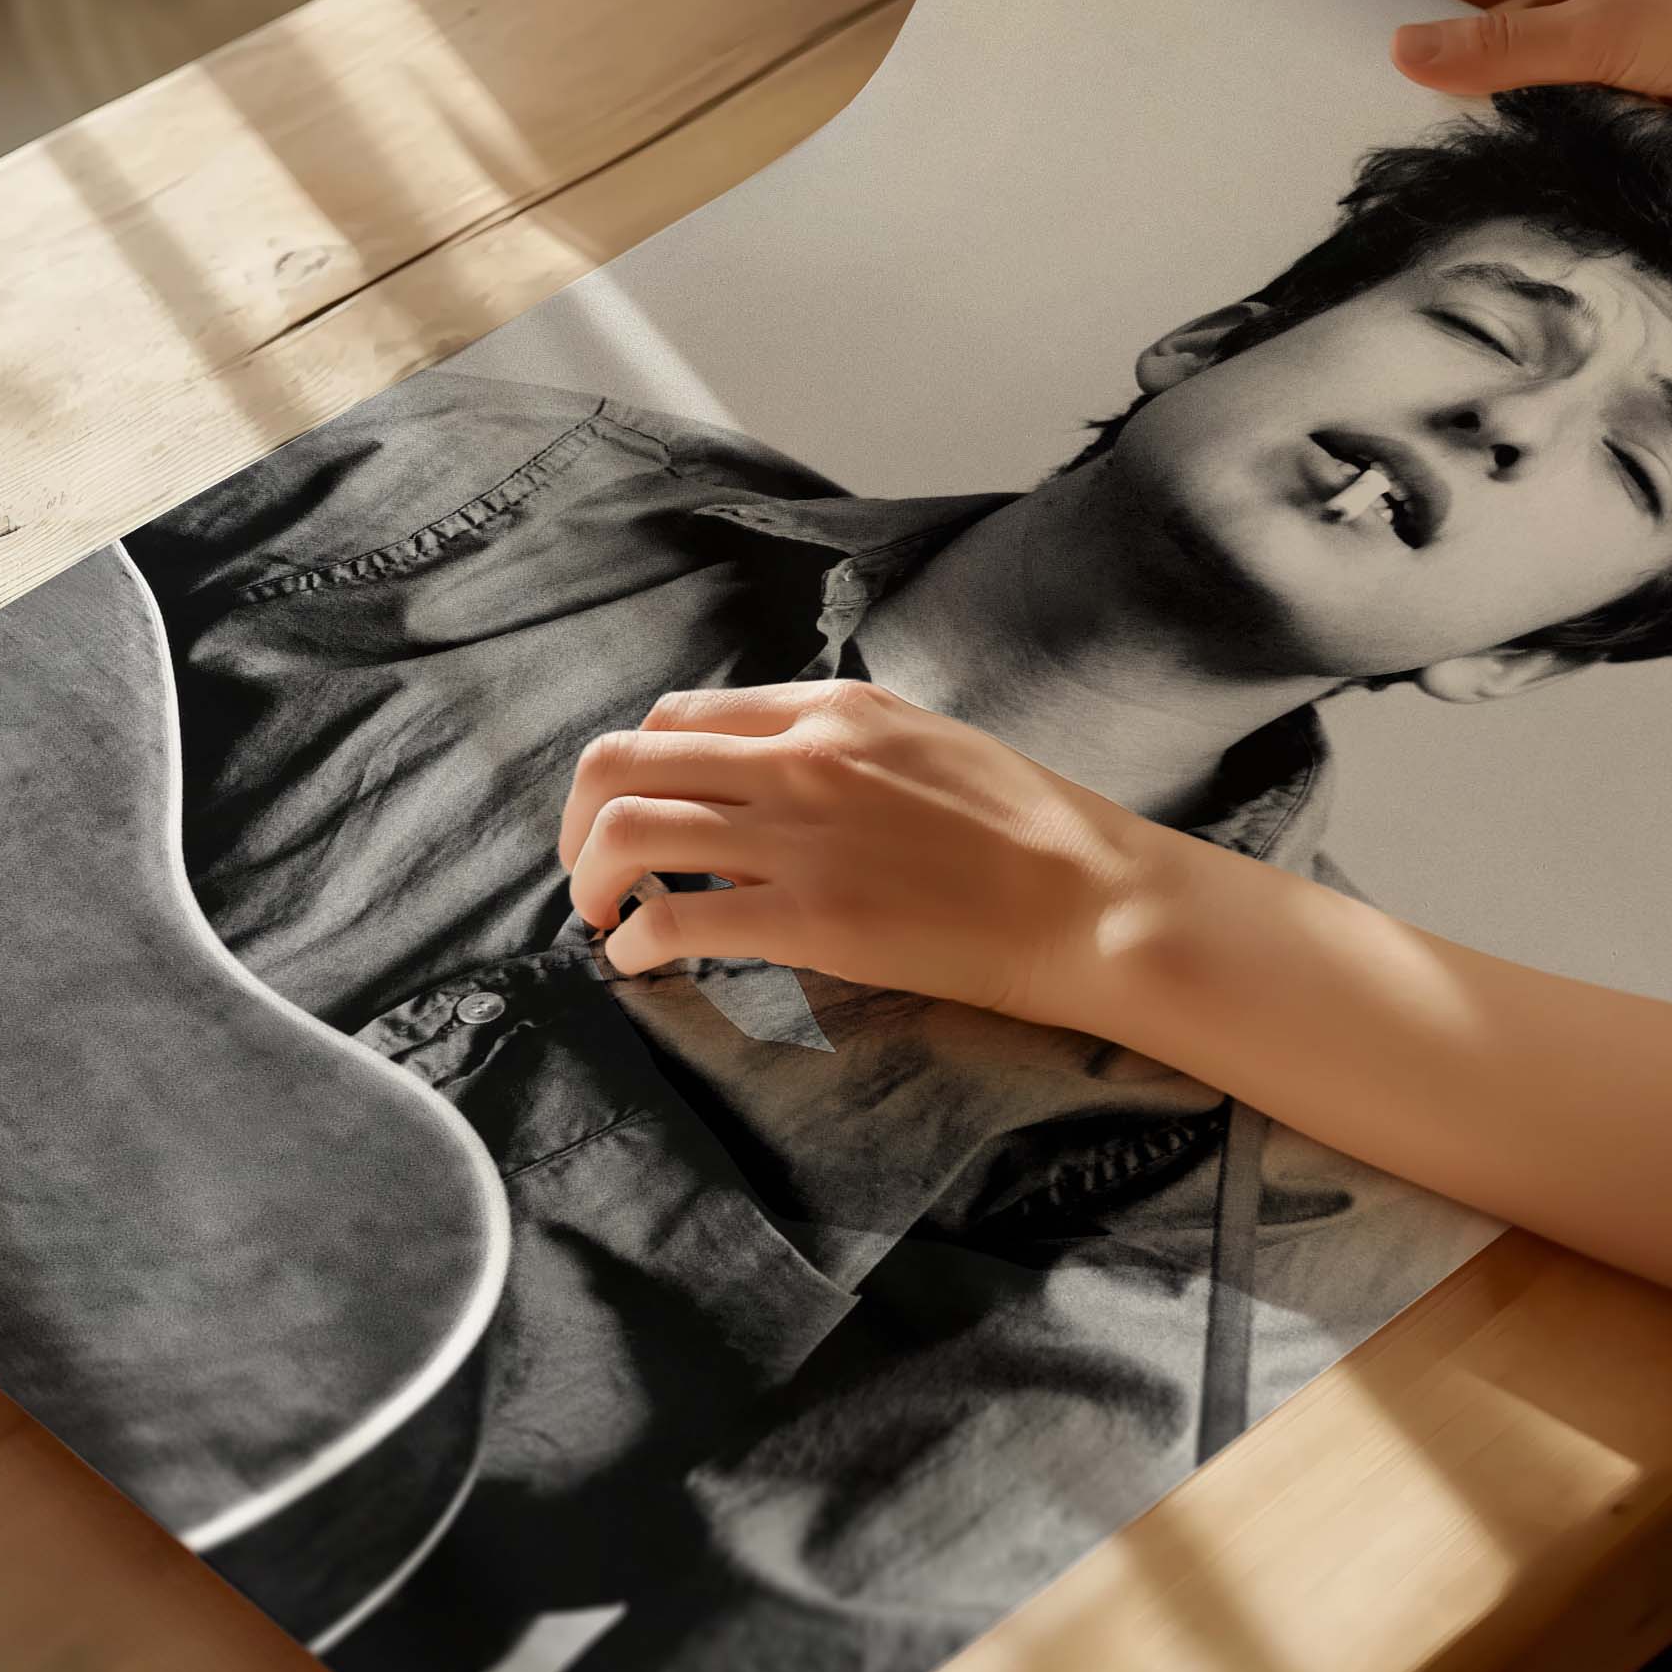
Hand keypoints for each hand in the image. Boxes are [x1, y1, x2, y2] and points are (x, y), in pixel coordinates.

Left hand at [557, 681, 1164, 1024]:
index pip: (678, 715)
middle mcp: (799, 755)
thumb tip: (759, 788)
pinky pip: (674, 918)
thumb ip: (836, 749)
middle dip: (580, 820)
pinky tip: (639, 963)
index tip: (631, 815)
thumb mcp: (923, 744)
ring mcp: (799, 835)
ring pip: (628, 828)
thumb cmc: (1024, 831)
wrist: (1090, 898)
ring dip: (591, 878)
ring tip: (602, 917)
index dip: (634, 768)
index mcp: (829, 709)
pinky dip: (633, 943)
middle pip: (623, 760)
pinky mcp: (809, 917)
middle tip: (588, 870)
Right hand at [1391, 0, 1671, 138]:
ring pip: (1567, 65)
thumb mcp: (1601, 30)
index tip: (1388, 24)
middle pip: (1528, 11)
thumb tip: (1402, 50)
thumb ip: (1503, 46)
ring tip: (1467, 142)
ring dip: (1529, 98)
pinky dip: (1576, 129)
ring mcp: (1656, 31)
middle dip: (1478, 51)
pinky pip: (1607, 106)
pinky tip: (1545, 164)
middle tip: (1416, 97)